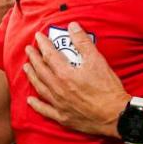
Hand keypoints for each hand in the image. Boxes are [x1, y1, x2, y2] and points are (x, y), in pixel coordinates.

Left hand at [22, 22, 128, 137]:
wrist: (116, 116)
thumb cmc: (108, 89)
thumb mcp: (97, 61)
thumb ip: (83, 42)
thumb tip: (72, 26)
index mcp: (65, 74)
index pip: (49, 55)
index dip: (43, 44)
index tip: (38, 36)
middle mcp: (58, 89)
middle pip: (41, 70)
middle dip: (33, 58)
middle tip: (28, 50)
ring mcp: (59, 104)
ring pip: (40, 88)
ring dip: (32, 76)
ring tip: (26, 68)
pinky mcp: (63, 117)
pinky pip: (45, 110)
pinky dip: (36, 105)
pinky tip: (30, 100)